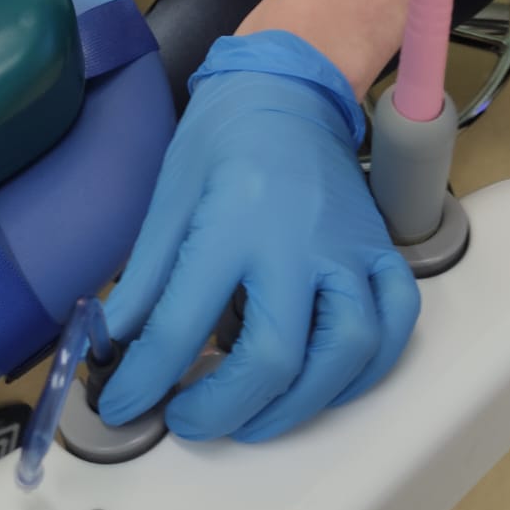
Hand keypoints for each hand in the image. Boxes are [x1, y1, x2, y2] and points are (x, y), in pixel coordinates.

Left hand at [99, 31, 420, 442]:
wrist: (288, 89)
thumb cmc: (224, 138)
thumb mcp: (168, 200)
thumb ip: (144, 280)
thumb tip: (115, 346)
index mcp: (232, 223)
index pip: (181, 326)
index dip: (144, 381)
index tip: (121, 404)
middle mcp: (297, 242)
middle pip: (273, 357)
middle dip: (222, 408)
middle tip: (188, 420)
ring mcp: (347, 248)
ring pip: (344, 353)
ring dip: (298, 405)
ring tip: (255, 419)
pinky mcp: (378, 251)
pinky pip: (394, 325)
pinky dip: (367, 369)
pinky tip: (326, 384)